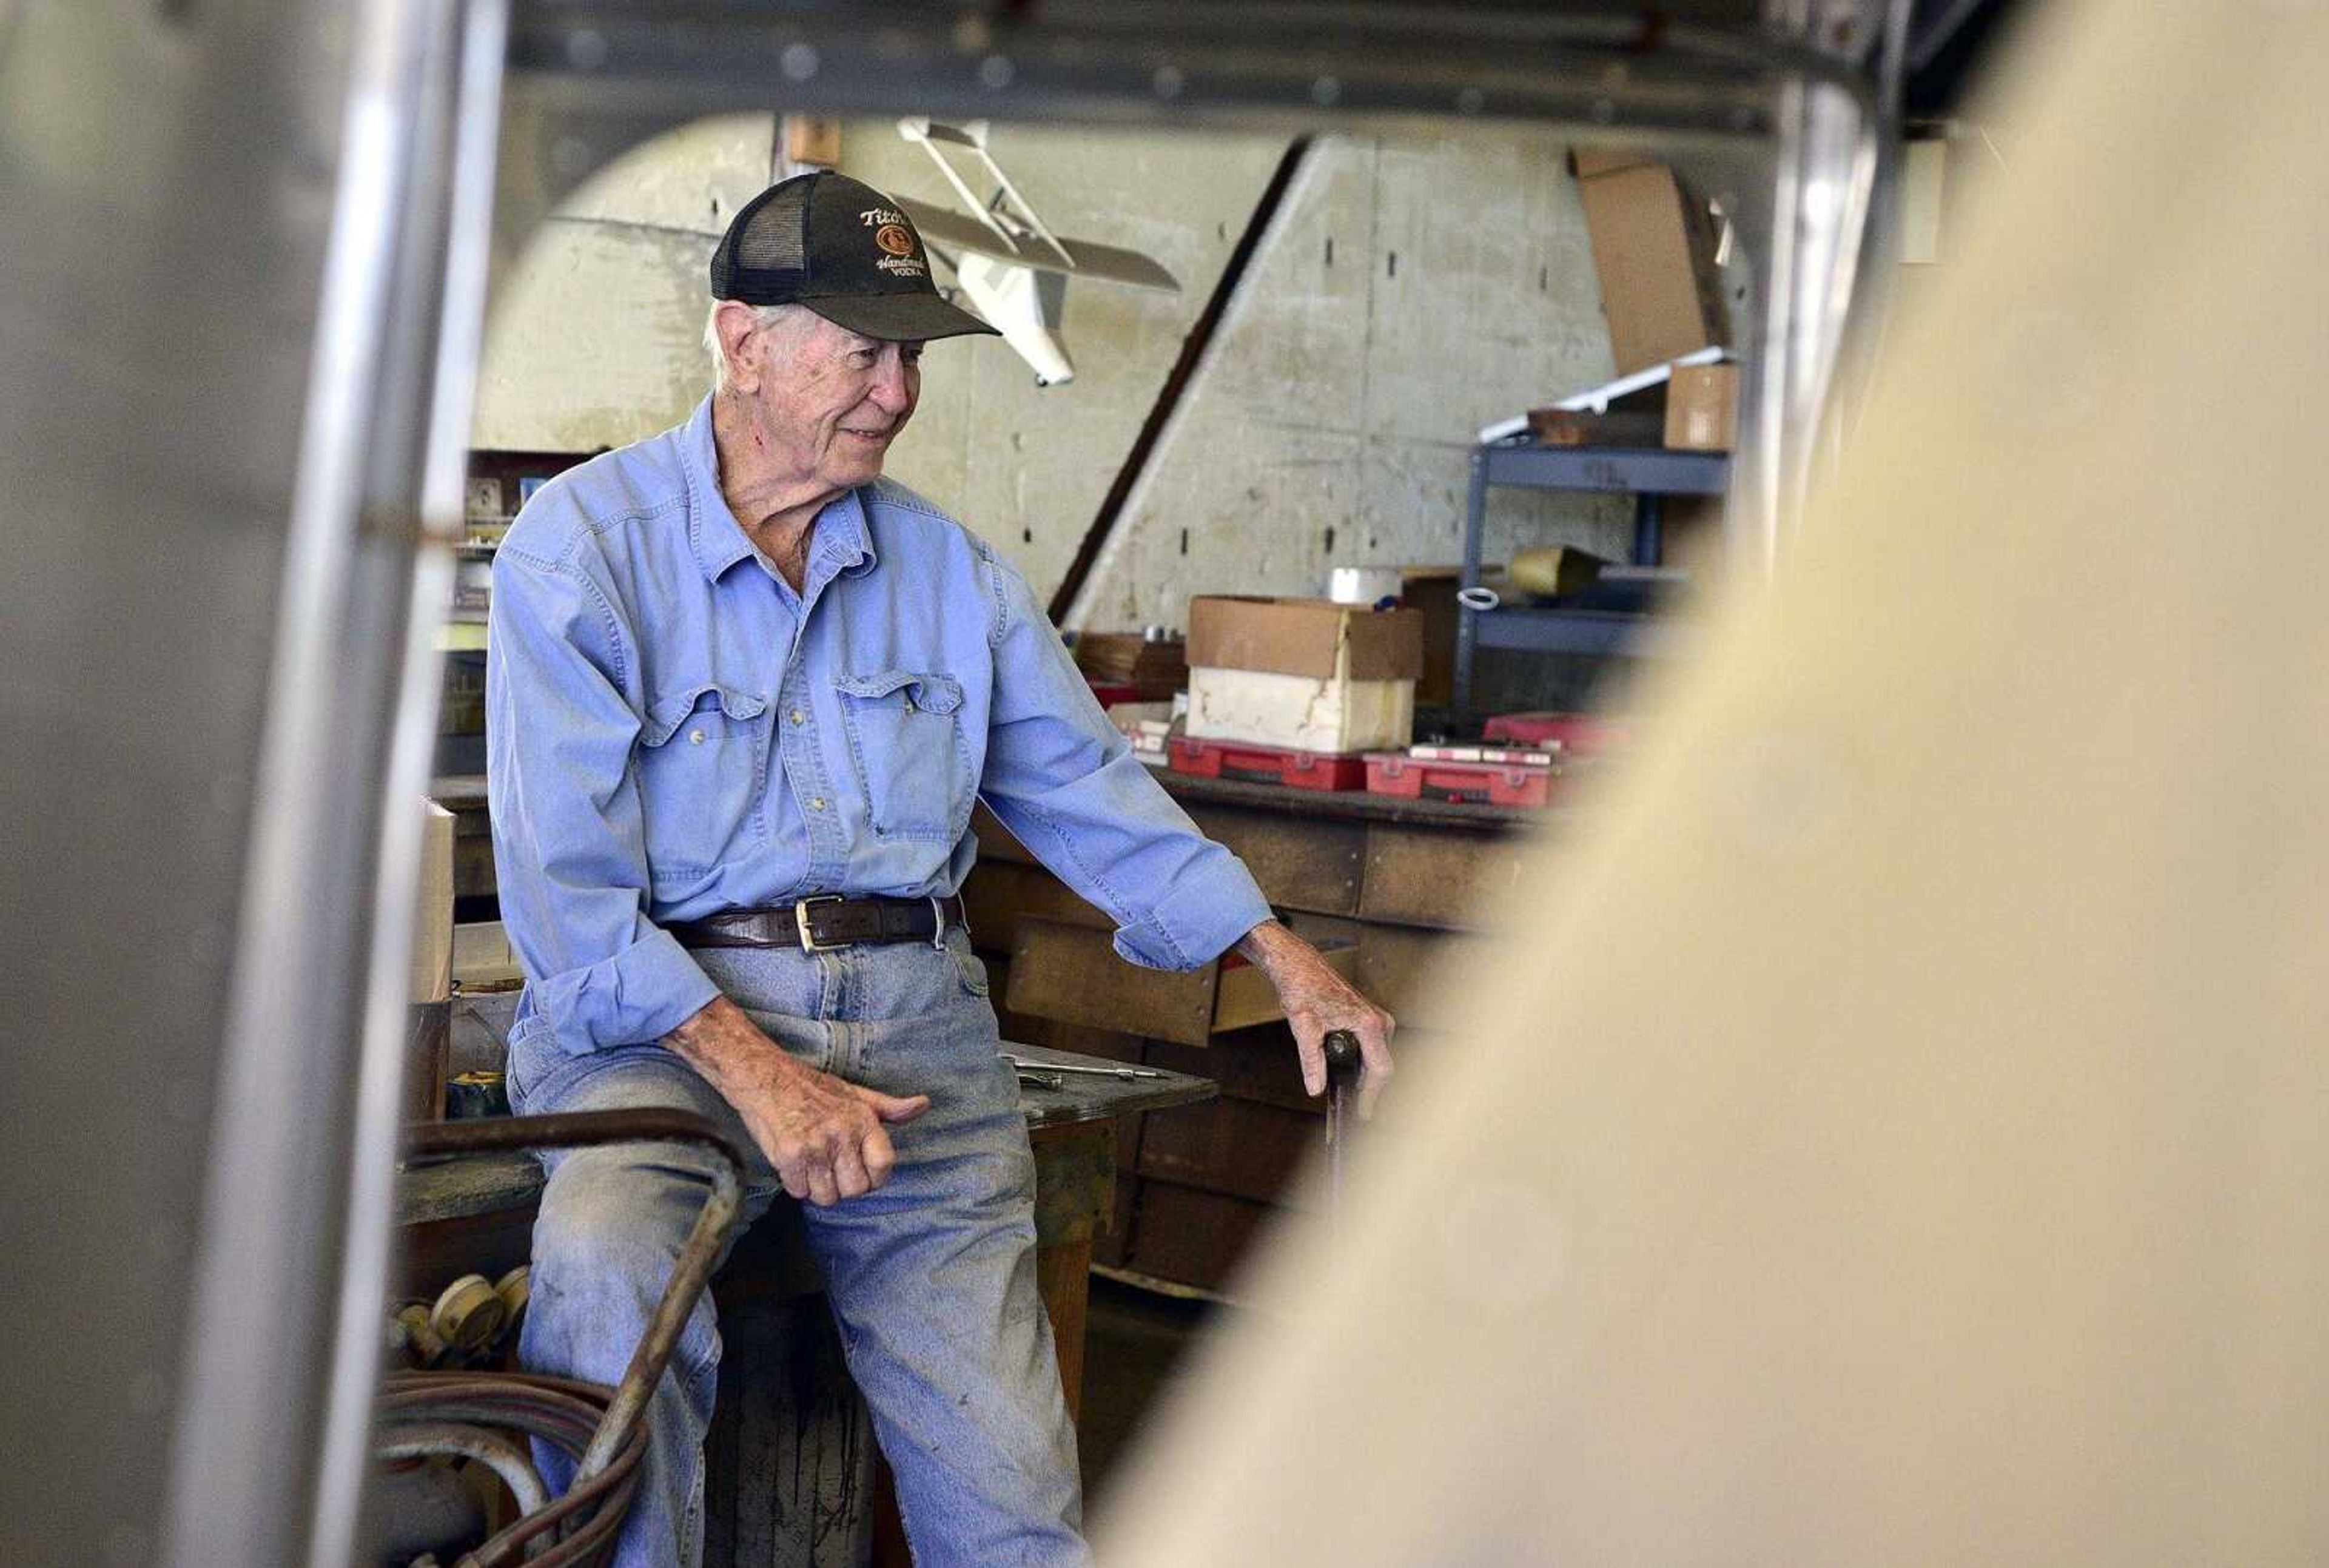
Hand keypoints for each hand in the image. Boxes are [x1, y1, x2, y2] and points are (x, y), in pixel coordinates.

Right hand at [666, 996, 928, 1204]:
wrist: (764, 1077)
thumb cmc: (811, 1087)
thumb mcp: (855, 1093)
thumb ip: (889, 1107)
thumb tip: (923, 1105)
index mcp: (863, 1120)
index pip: (883, 1167)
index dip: (873, 1177)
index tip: (860, 1172)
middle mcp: (842, 1134)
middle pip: (855, 1190)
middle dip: (843, 1186)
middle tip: (830, 1169)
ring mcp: (816, 1146)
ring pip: (827, 1196)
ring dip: (817, 1188)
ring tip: (810, 1165)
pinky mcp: (789, 1156)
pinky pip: (799, 1192)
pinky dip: (794, 1184)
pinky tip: (792, 1164)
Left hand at [1237, 920, 1395, 1118]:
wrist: (1299, 967)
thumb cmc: (1303, 989)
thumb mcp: (1304, 1028)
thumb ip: (1311, 1061)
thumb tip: (1316, 1088)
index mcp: (1369, 1024)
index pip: (1381, 1069)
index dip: (1372, 1095)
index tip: (1363, 1112)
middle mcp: (1379, 1021)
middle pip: (1383, 1066)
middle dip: (1370, 1089)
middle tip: (1355, 1108)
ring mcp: (1376, 1019)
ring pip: (1379, 1058)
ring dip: (1367, 1077)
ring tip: (1351, 1095)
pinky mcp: (1369, 1018)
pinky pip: (1374, 1048)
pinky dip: (1364, 1064)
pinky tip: (1349, 1074)